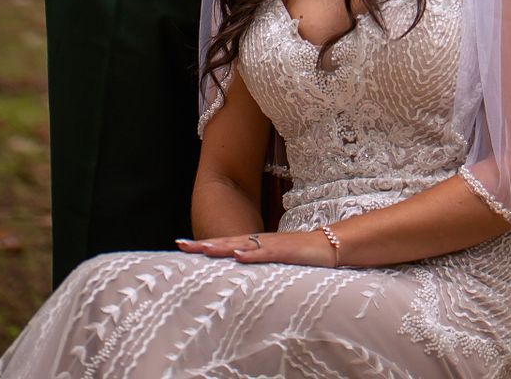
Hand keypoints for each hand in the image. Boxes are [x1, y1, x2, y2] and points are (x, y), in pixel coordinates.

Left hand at [176, 230, 336, 266]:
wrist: (328, 246)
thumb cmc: (300, 256)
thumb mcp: (274, 262)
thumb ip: (257, 263)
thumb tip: (238, 268)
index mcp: (255, 245)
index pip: (225, 245)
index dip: (205, 245)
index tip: (183, 246)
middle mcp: (260, 242)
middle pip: (227, 242)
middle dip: (204, 245)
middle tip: (181, 245)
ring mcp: (272, 245)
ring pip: (242, 245)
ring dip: (222, 247)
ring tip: (203, 249)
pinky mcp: (286, 250)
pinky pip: (266, 252)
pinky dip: (251, 254)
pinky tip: (239, 255)